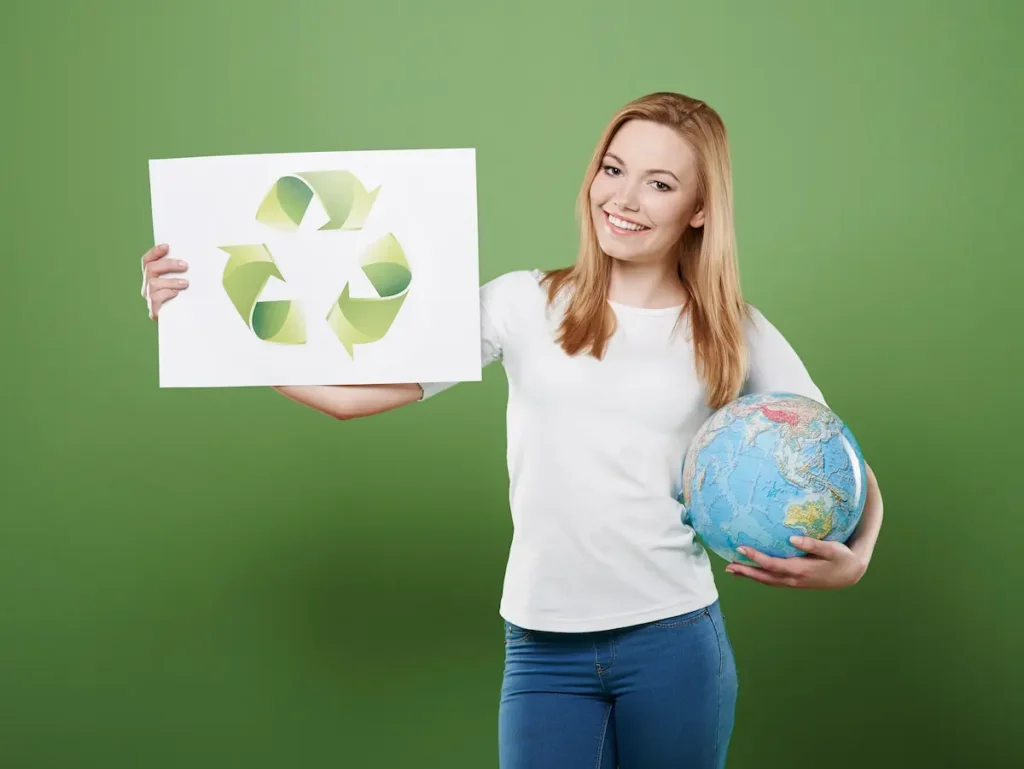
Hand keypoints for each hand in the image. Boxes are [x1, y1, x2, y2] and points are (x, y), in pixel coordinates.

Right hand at [140, 243, 188, 319]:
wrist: (189, 325)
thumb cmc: (190, 299)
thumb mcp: (188, 283)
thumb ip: (188, 271)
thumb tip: (209, 255)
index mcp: (154, 277)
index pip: (147, 260)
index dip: (155, 252)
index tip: (167, 246)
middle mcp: (148, 286)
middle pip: (151, 268)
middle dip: (168, 264)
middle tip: (185, 266)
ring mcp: (149, 299)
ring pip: (153, 283)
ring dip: (170, 281)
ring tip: (185, 283)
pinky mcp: (154, 311)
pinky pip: (155, 298)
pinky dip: (166, 294)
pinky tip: (176, 294)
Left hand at [725, 536, 866, 589]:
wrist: (851, 574)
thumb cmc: (842, 557)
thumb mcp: (832, 548)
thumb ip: (813, 543)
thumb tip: (793, 539)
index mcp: (800, 570)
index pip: (772, 565)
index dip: (755, 558)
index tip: (740, 548)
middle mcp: (794, 579)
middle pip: (764, 577)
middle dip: (745, 571)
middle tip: (728, 566)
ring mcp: (794, 583)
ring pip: (767, 581)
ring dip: (749, 576)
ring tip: (732, 569)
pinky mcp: (795, 582)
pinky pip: (773, 580)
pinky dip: (760, 576)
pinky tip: (751, 571)